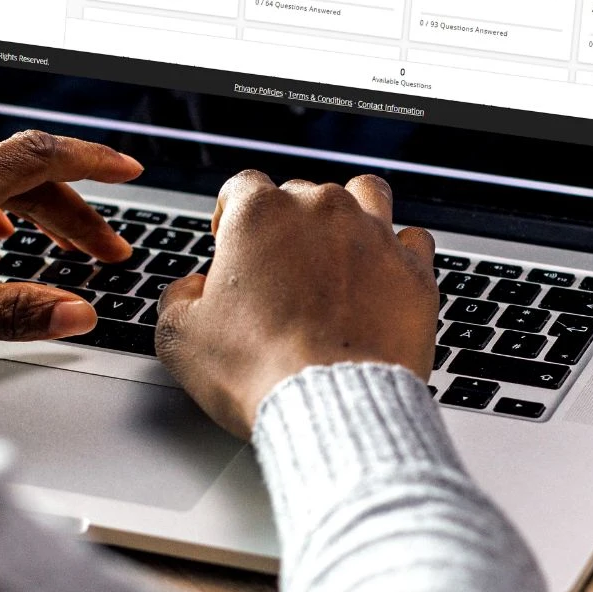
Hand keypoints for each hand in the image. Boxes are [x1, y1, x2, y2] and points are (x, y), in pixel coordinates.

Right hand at [154, 171, 436, 437]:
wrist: (332, 405)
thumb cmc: (256, 371)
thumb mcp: (180, 338)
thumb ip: (178, 297)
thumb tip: (192, 289)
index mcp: (259, 215)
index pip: (241, 186)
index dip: (230, 214)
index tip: (230, 243)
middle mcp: (320, 210)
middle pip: (300, 193)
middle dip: (287, 224)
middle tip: (279, 270)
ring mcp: (373, 235)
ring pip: (365, 194)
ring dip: (349, 212)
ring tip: (338, 248)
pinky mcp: (414, 270)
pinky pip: (414, 239)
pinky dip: (399, 252)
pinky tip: (384, 275)